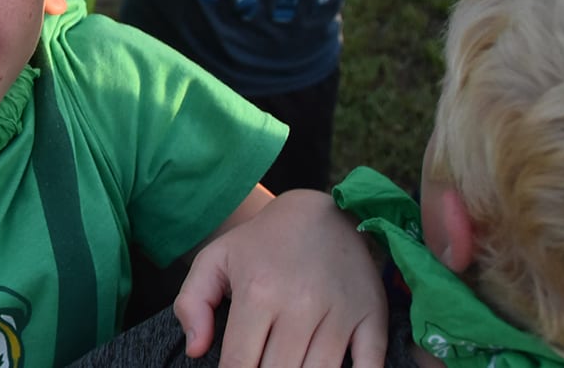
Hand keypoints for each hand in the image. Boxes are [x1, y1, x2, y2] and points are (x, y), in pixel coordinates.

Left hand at [174, 189, 386, 366]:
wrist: (320, 212)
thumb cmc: (261, 243)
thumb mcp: (214, 260)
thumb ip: (191, 304)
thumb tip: (196, 351)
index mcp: (258, 293)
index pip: (239, 364)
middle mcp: (301, 305)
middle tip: (260, 367)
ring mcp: (340, 313)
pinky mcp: (372, 316)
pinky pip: (370, 367)